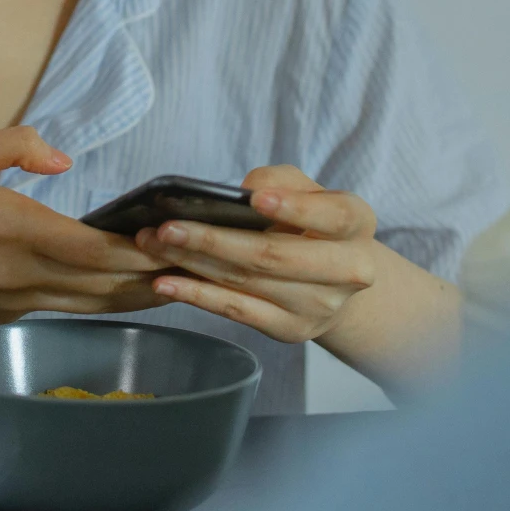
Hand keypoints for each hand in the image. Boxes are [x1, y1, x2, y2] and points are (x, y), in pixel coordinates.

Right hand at [0, 127, 167, 327]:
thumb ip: (13, 146)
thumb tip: (63, 160)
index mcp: (10, 229)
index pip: (94, 247)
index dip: (141, 248)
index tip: (176, 236)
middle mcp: (18, 276)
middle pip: (105, 285)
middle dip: (155, 276)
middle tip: (200, 264)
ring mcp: (11, 304)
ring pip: (91, 306)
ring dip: (136, 296)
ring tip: (178, 282)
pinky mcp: (1, 319)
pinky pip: (64, 310)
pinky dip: (101, 301)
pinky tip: (122, 289)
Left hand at [136, 166, 381, 344]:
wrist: (334, 278)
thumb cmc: (310, 220)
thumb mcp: (306, 189)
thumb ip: (280, 180)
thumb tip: (244, 192)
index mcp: (356, 226)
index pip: (333, 216)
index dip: (295, 207)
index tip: (255, 199)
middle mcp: (348, 272)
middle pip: (275, 256)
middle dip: (214, 240)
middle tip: (167, 226)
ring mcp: (319, 307)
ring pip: (247, 283)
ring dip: (193, 264)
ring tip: (153, 245)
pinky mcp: (290, 330)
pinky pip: (238, 312)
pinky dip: (198, 297)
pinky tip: (166, 283)